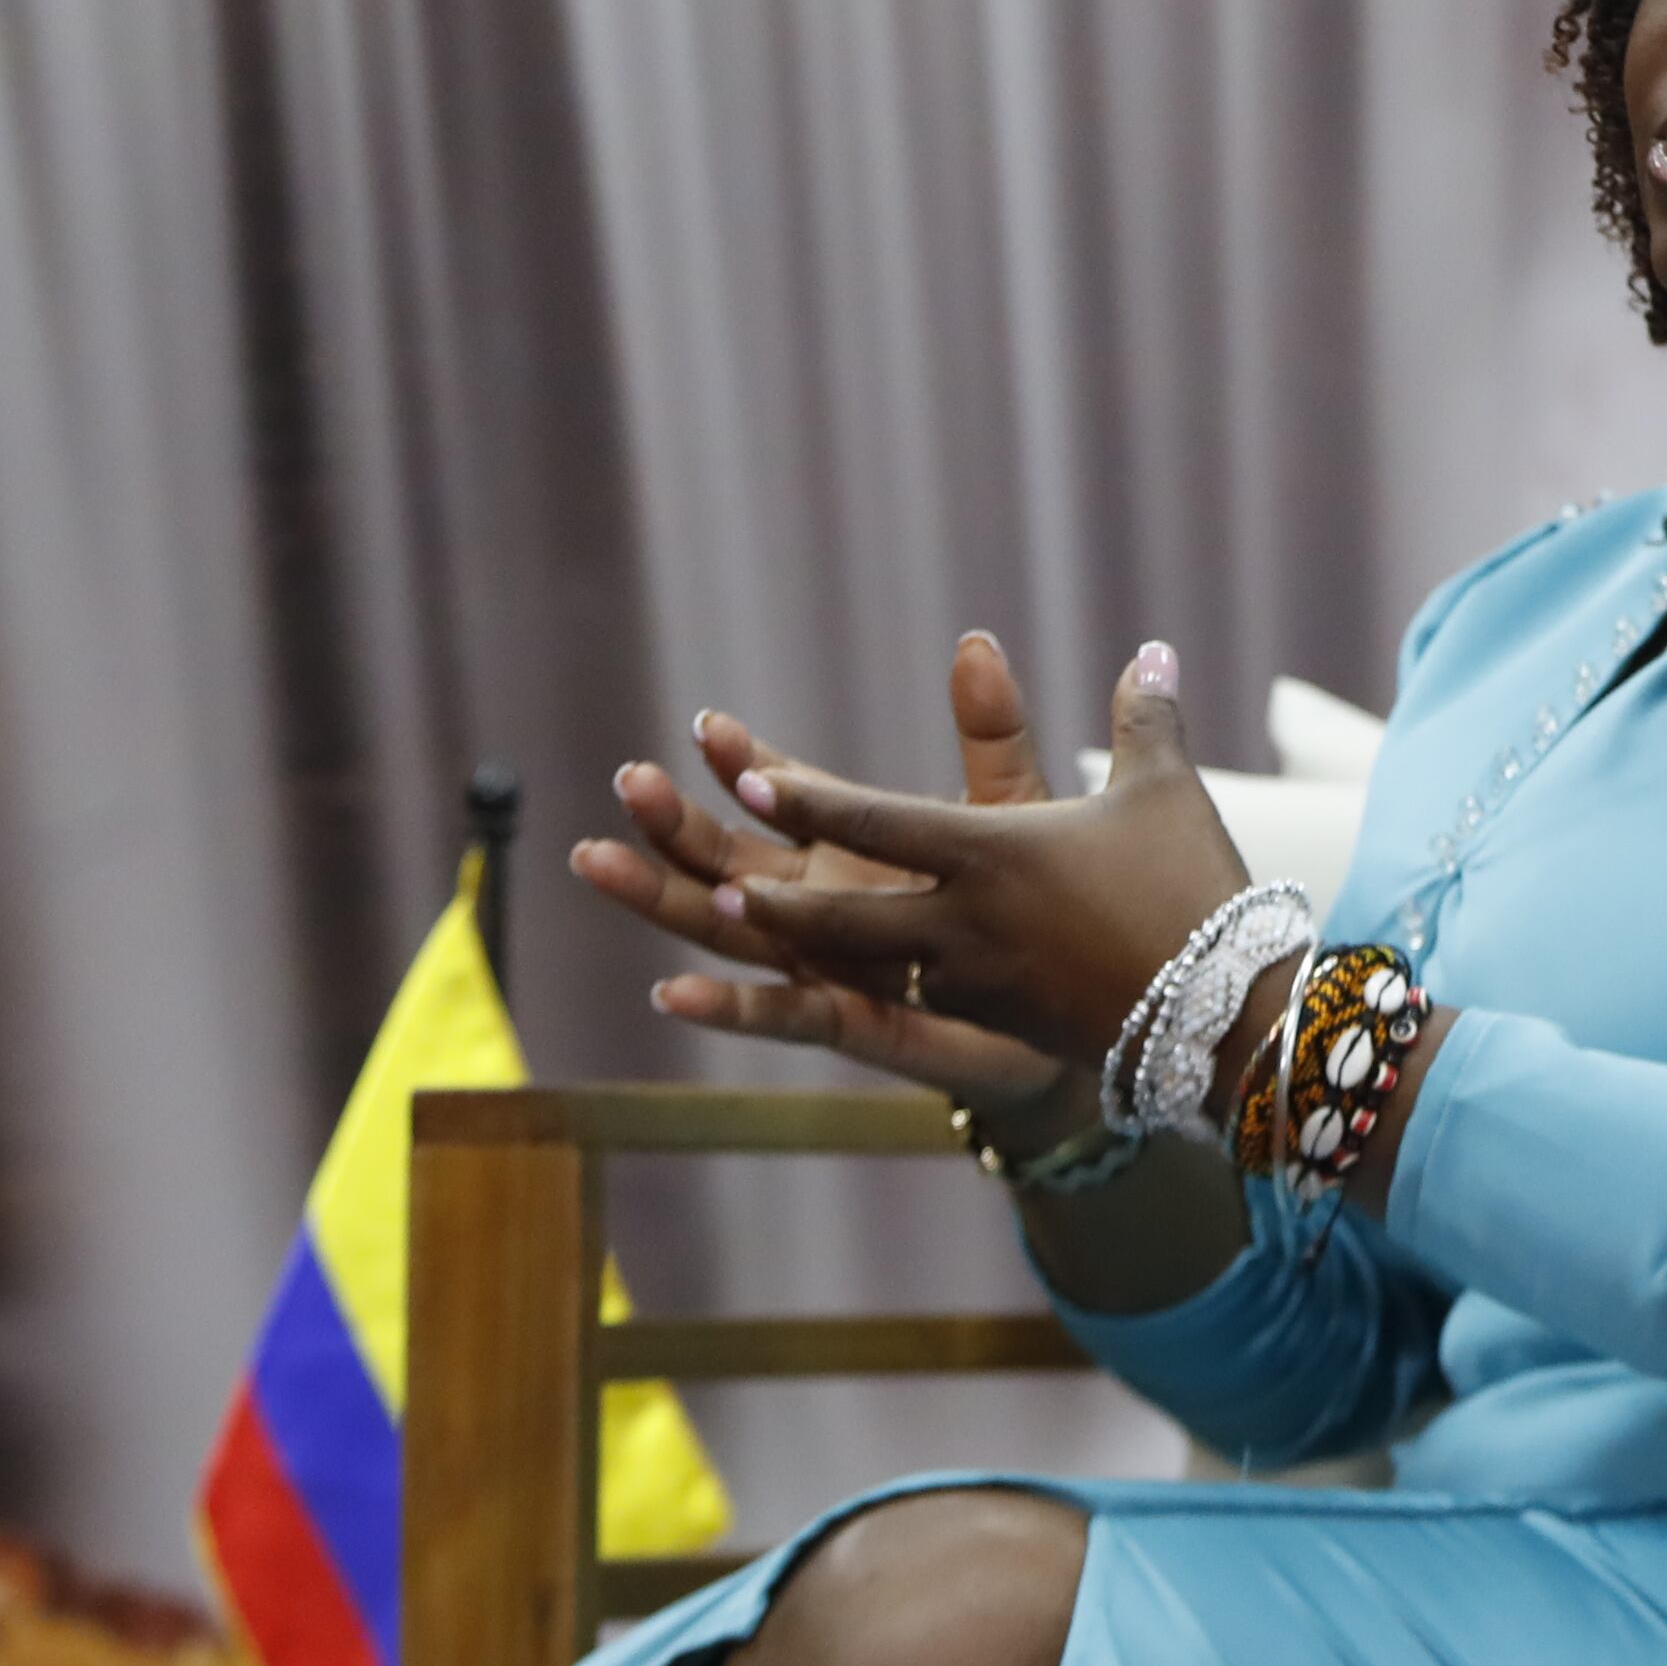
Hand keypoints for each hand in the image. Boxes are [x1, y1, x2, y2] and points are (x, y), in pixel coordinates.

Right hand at [570, 633, 1066, 1110]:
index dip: (742, 762)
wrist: (1069, 1011)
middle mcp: (816, 900)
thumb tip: (977, 642)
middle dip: (674, 822)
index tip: (709, 725)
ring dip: (663, 898)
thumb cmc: (1025, 909)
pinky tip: (672, 994)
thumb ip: (990, 738)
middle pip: (724, 858)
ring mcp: (823, 963)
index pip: (776, 793)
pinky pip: (781, 1017)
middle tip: (631, 780)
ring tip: (598, 860)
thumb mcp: (1008, 817)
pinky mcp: (849, 1023)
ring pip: (725, 930)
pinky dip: (727, 1009)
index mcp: (847, 842)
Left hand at [707, 641, 1256, 1063]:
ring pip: (863, 966)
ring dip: (798, 951)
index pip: (878, 822)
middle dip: (772, 902)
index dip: (810, 801)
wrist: (1227, 1018)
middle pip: (841, 915)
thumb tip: (1153, 650)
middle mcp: (965, 924)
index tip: (749, 782)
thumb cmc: (1190, 891)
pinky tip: (839, 982)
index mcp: (992, 856)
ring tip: (744, 933)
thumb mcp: (1163, 793)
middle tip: (711, 887)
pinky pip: (907, 1006)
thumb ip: (1142, 718)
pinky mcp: (997, 1026)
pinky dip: (861, 990)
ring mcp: (974, 985)